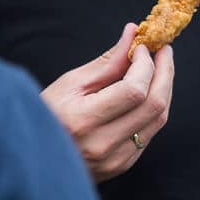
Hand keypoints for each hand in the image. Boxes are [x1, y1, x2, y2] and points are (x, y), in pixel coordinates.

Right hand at [40, 24, 173, 182]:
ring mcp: (115, 159)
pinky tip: (150, 91)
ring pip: (158, 119)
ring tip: (160, 67)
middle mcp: (102, 144)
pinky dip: (155, 108)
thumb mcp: (70, 84)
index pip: (134, 90)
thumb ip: (107, 62)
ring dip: (165, 89)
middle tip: (164, 50)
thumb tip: (133, 33)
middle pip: (154, 105)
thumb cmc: (46, 114)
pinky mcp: (122, 165)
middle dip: (165, 72)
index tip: (143, 47)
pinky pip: (150, 132)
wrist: (34, 156)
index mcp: (83, 121)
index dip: (145, 65)